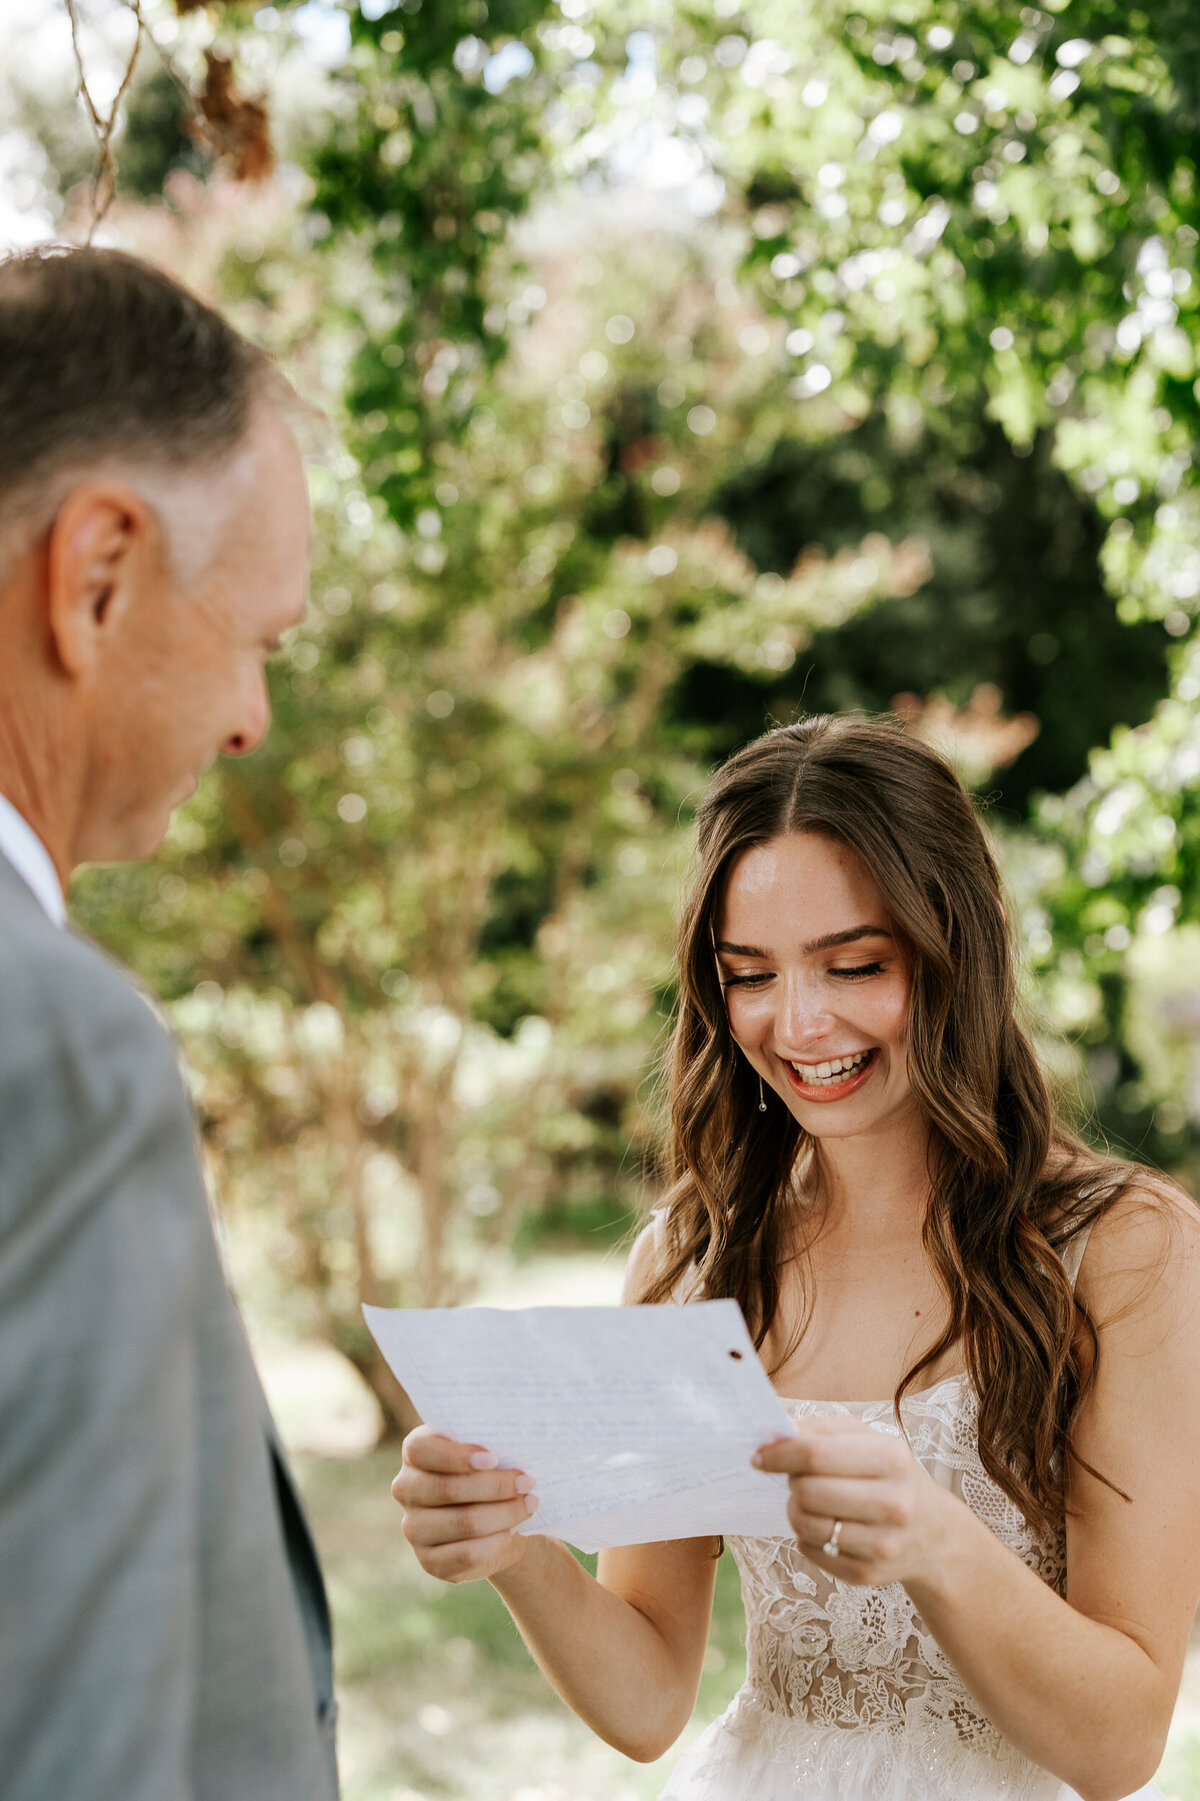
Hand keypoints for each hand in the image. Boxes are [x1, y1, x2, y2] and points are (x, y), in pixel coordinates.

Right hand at [391, 1425, 539, 1583]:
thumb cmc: (490, 1472)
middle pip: (448, 1488)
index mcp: (415, 1453)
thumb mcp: (487, 1451)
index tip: (494, 1458)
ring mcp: (413, 1528)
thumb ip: (488, 1442)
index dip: (457, 1455)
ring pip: (464, 1522)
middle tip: (528, 1482)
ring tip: (529, 1505)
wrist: (494, 1518)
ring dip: (505, 1514)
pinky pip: (467, 1554)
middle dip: (496, 1486)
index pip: (421, 1450)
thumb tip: (512, 1445)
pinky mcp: (429, 1560)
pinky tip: (514, 1530)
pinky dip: (497, 1542)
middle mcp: (406, 1489)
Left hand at [754, 1414, 948, 1587]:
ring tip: (811, 1502)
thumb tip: (775, 1434)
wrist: (933, 1533)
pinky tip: (827, 1526)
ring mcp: (882, 1544)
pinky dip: (806, 1536)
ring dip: (795, 1509)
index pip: (815, 1454)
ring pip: (804, 1524)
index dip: (778, 1454)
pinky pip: (810, 1551)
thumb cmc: (890, 1475)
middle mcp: (893, 1504)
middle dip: (791, 1482)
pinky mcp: (868, 1574)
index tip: (759, 1455)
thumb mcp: (868, 1439)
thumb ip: (821, 1430)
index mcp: (891, 1458)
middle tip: (797, 1478)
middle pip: (806, 1492)